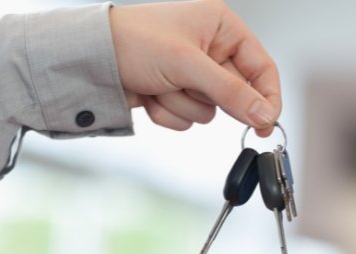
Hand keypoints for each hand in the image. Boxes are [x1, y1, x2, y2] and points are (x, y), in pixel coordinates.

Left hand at [109, 0, 280, 136]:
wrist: (88, 59)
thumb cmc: (134, 42)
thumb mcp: (188, 64)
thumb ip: (231, 92)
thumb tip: (265, 114)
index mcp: (221, 26)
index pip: (261, 67)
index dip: (267, 97)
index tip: (267, 125)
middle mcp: (210, 48)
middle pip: (234, 94)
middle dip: (205, 96)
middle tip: (185, 84)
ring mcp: (191, 74)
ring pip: (209, 112)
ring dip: (182, 104)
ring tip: (159, 84)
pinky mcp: (174, 93)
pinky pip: (186, 119)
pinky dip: (168, 112)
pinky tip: (149, 94)